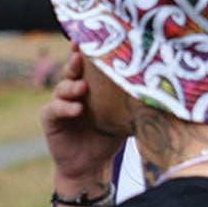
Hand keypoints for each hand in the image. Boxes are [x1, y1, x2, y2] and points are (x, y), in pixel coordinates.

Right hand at [40, 47, 124, 191]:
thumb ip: (130, 102)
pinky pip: (55, 108)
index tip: (90, 40)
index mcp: (89, 86)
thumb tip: (157, 88)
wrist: (91, 167)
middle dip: (75, 62)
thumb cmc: (107, 138)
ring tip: (83, 87)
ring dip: (72, 85)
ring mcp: (59, 103)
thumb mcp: (122, 117)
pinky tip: (77, 109)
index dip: (87, 52)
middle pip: (71, 71)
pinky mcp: (50, 118)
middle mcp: (72, 90)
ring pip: (62, 87)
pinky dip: (65, 107)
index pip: (87, 65)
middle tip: (80, 56)